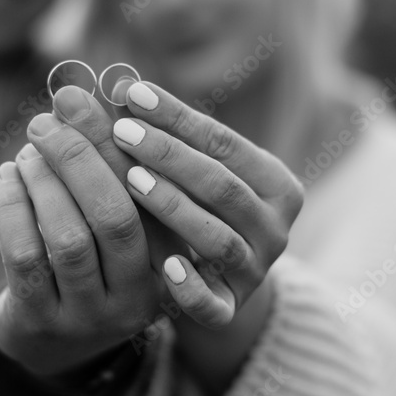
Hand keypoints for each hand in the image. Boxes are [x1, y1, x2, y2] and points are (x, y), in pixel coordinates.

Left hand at [0, 85, 170, 378]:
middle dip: (79, 157)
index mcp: (171, 265)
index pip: (155, 199)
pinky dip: (11, 205)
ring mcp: (88, 316)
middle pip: (114, 217)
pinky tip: (7, 175)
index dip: (125, 146)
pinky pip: (23, 256)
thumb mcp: (117, 215)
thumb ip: (111, 157)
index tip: (98, 100)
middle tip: (47, 118)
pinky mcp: (41, 322)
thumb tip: (79, 87)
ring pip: (68, 238)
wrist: (53, 337)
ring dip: (43, 181)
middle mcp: (138, 298)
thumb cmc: (93, 256)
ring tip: (30, 148)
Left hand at [111, 81, 303, 328]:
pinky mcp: (231, 310)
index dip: (178, 117)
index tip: (131, 93)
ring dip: (174, 207)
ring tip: (130, 180)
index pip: (225, 144)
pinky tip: (165, 266)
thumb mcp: (195, 170)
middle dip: (169, 155)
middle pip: (222, 187)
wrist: (218, 281)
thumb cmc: (201, 207)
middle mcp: (275, 228)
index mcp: (276, 184)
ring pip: (218, 239)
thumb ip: (168, 133)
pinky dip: (192, 287)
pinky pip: (215, 305)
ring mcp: (256, 271)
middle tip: (120, 131)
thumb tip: (119, 84)